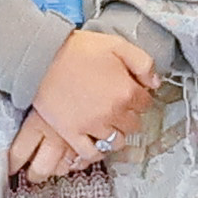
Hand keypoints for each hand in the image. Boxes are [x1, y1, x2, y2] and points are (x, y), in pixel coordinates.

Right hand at [11, 20, 161, 183]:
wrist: (42, 59)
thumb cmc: (78, 50)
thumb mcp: (118, 45)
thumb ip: (143, 63)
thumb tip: (155, 82)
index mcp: (127, 92)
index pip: (146, 104)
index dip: (139, 97)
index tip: (130, 93)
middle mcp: (113, 113)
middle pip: (133, 124)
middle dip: (129, 115)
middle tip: (118, 107)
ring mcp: (92, 126)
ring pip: (116, 141)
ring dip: (116, 133)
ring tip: (109, 124)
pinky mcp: (71, 133)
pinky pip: (90, 152)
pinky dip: (96, 151)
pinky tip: (96, 142)